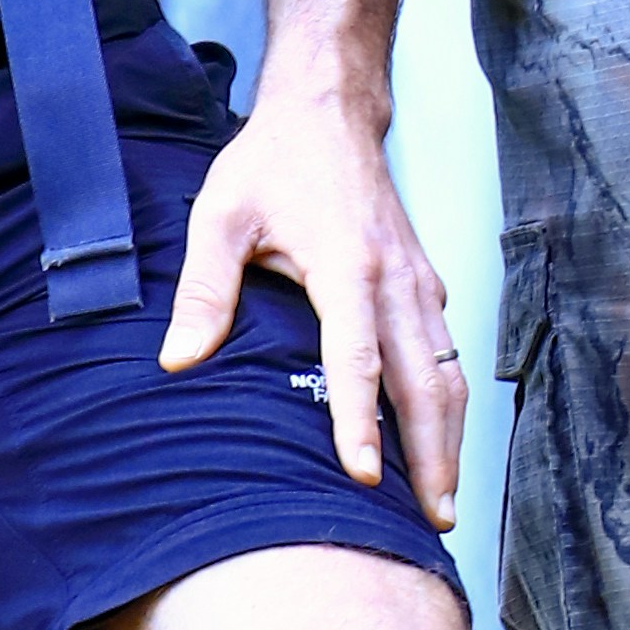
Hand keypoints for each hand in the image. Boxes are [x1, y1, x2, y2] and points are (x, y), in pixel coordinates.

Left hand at [163, 58, 466, 528]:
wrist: (329, 110)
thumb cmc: (273, 162)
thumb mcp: (221, 215)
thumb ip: (204, 290)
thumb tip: (179, 363)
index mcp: (346, 264)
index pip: (357, 357)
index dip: (359, 421)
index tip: (366, 477)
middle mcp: (395, 278)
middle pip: (425, 381)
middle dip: (434, 454)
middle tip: (434, 518)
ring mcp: (418, 281)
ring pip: (446, 372)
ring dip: (450, 437)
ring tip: (443, 501)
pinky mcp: (423, 283)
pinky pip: (444, 354)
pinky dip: (447, 403)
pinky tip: (437, 441)